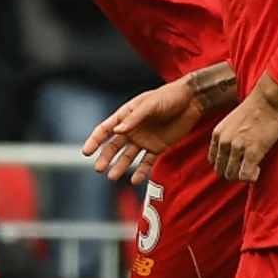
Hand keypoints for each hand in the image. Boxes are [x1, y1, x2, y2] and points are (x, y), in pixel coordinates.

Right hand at [85, 79, 203, 182]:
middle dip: (105, 157)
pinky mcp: (158, 147)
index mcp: (126, 115)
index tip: (86, 151)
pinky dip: (140, 172)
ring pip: (128, 156)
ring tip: (113, 177)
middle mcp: (133, 129)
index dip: (95, 140)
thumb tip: (117, 131)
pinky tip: (134, 181)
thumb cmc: (168, 97)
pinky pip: (147, 162)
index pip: (106, 129)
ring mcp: (145, 139)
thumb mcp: (150, 105)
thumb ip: (134, 118)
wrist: (191, 101)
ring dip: (120, 167)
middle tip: (99, 169)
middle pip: (114, 146)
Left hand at [208, 75, 277, 181]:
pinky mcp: (252, 151)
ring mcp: (237, 147)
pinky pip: (246, 175)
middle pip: (221, 170)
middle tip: (246, 168)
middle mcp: (224, 142)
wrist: (267, 99)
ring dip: (242, 176)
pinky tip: (257, 170)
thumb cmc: (253, 109)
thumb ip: (227, 136)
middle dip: (233, 173)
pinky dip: (251, 177)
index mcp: (217, 134)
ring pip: (232, 175)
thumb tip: (230, 153)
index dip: (225, 165)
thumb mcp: (230, 122)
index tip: (236, 163)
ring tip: (253, 168)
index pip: (213, 160)